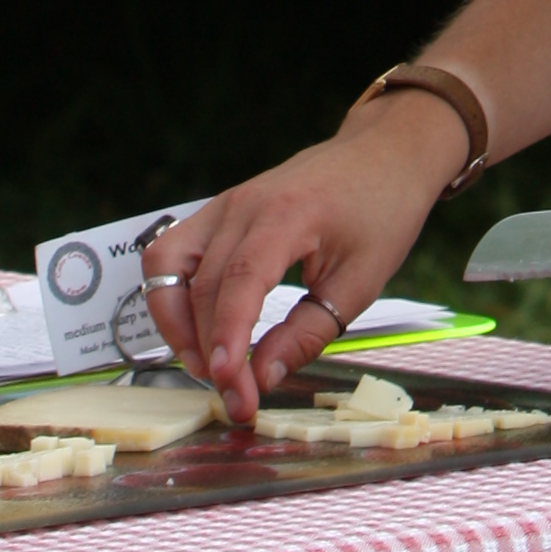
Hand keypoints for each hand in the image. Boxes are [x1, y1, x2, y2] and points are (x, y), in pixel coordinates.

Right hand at [140, 90, 470, 421]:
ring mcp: (224, 204)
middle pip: (200, 283)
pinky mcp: (219, 211)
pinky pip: (174, 253)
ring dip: (174, 321)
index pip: (239, 280)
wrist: (383, 152)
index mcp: (286, 215)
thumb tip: (262, 377)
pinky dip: (174, 294)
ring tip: (205, 364)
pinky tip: (198, 328)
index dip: (227, 336)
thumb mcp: (361, 281)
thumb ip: (308, 332)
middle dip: (207, 349)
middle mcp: (242, 205)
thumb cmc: (381, 211)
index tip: (229, 383)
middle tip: (234, 398)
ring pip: (167, 265)